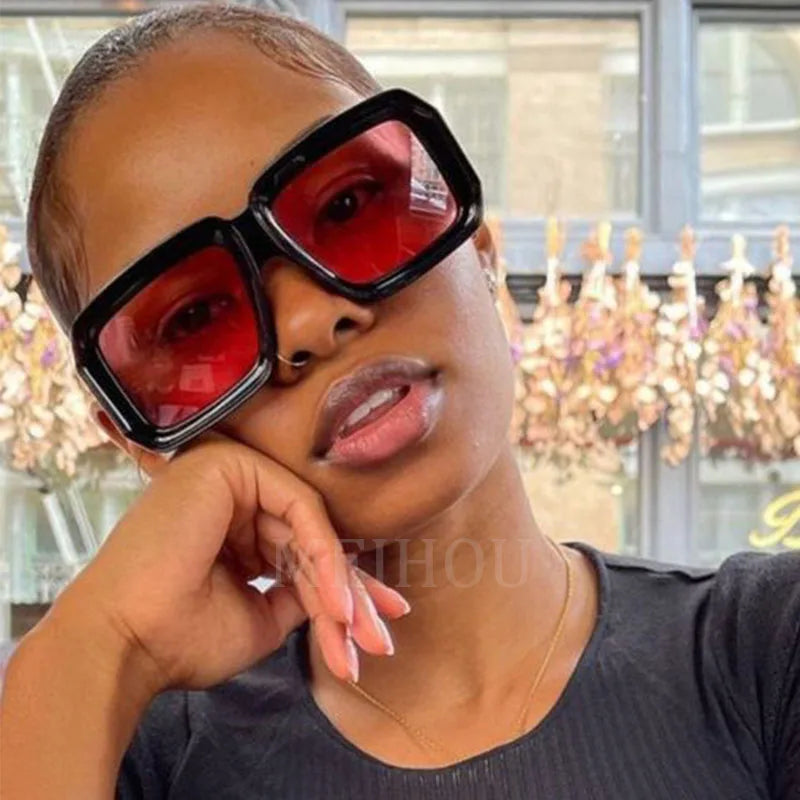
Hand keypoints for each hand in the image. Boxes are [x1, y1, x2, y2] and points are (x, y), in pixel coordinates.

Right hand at [48, 435, 407, 695]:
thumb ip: (297, 594)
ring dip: (340, 586)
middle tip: (380, 639)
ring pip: (309, 528)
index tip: (374, 630)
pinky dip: (324, 556)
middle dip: (349, 594)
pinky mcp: (229, 467)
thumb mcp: (259, 617)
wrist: (125, 645)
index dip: (340, 591)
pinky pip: (298, 508)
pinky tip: (338, 604)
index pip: (297, 552)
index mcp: (228, 526)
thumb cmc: (180, 637)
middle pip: (308, 540)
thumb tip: (339, 591)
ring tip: (361, 635)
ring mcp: (227, 475)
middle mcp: (228, 495)